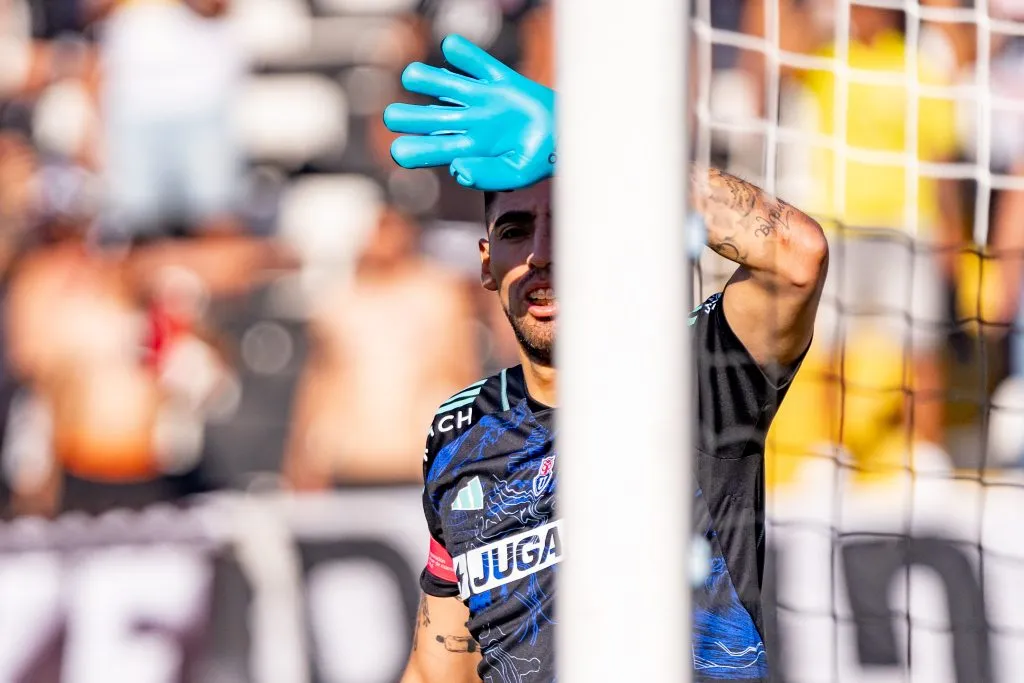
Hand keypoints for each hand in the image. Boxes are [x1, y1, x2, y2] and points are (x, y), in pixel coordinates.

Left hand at [383, 35, 555, 190]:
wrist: (567, 137)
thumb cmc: (539, 160)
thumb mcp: (516, 173)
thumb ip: (487, 175)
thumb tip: (456, 169)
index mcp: (470, 149)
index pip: (435, 150)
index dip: (414, 151)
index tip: (399, 151)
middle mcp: (470, 123)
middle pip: (431, 118)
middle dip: (409, 117)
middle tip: (392, 116)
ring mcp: (483, 100)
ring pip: (446, 86)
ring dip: (427, 79)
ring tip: (412, 77)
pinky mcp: (501, 80)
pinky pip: (478, 63)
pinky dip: (465, 54)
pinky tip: (451, 48)